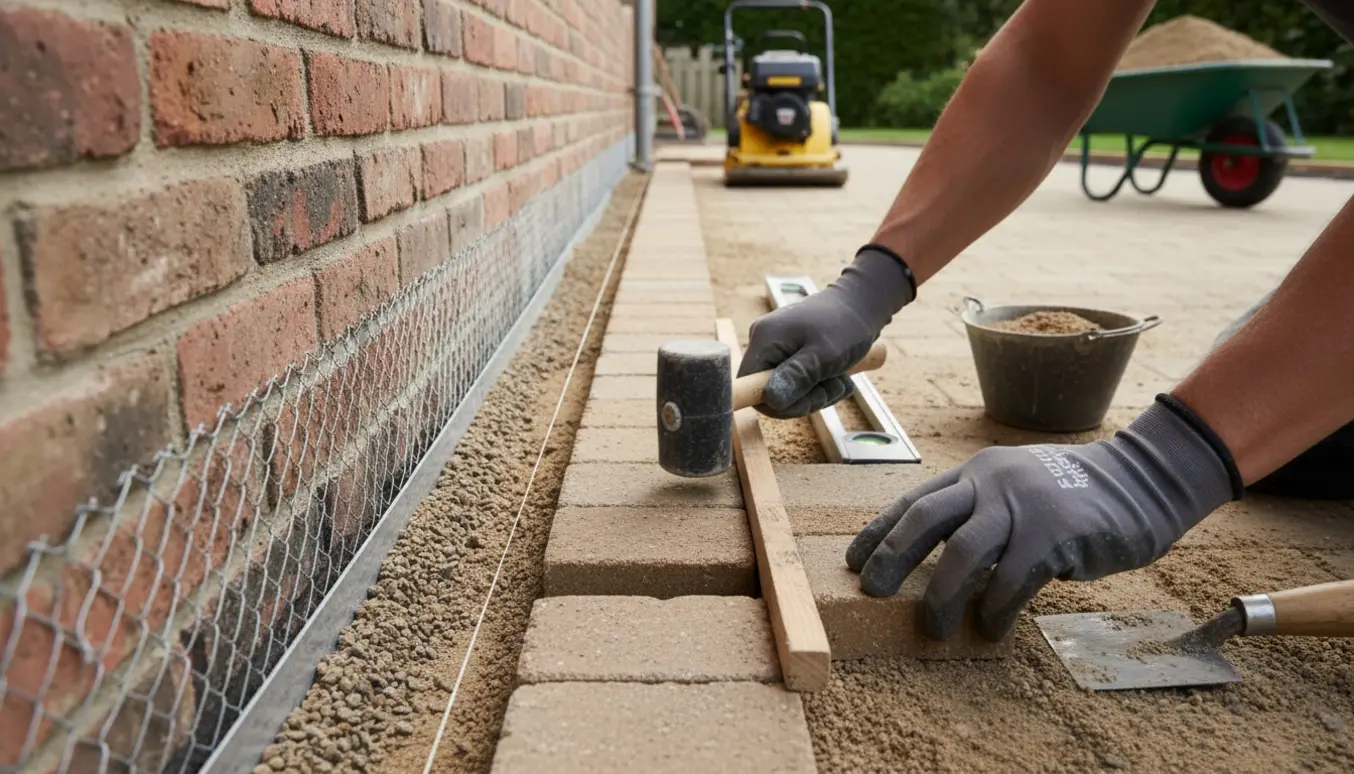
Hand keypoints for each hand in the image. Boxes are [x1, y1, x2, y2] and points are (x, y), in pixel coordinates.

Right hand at [739, 246, 915, 418]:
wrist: (862, 303)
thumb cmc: (846, 324)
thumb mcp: (824, 354)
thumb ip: (796, 377)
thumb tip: (770, 401)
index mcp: (764, 339)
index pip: (748, 385)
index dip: (773, 403)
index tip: (805, 401)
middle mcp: (764, 342)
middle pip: (769, 391)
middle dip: (803, 399)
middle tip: (832, 389)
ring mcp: (776, 347)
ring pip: (786, 390)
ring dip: (816, 394)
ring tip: (840, 381)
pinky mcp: (789, 352)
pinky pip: (796, 381)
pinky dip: (818, 386)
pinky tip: (837, 377)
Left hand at [845, 397, 1241, 641]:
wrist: (1138, 483)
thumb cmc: (1067, 498)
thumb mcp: (1012, 490)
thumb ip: (975, 514)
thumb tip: (929, 562)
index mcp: (974, 473)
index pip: (913, 501)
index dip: (879, 533)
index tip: (853, 563)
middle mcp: (990, 482)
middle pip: (925, 518)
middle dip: (892, 558)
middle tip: (871, 593)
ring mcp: (1022, 504)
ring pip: (964, 551)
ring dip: (942, 594)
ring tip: (934, 627)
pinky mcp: (1055, 532)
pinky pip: (1012, 578)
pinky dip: (996, 608)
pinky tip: (991, 628)